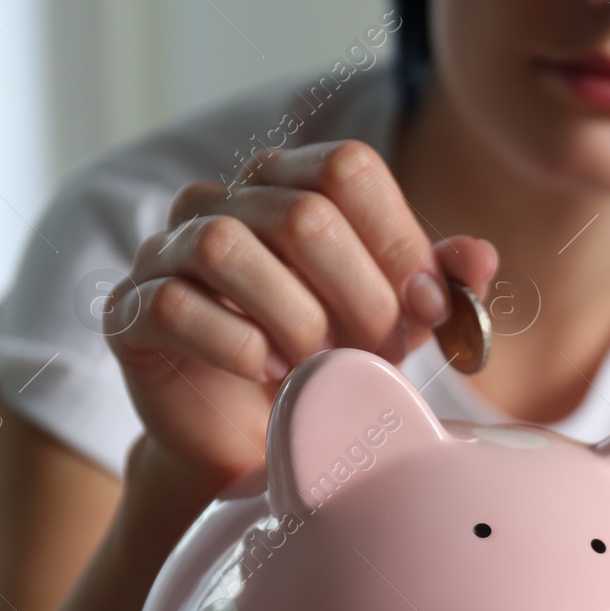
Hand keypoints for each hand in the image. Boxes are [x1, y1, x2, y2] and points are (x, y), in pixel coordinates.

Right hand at [106, 140, 497, 490]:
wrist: (252, 441)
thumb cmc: (327, 366)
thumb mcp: (398, 324)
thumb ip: (440, 284)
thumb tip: (480, 257)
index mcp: (289, 183)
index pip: (348, 170)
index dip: (397, 242)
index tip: (426, 310)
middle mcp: (222, 199)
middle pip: (300, 213)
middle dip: (357, 296)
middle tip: (374, 352)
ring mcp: (166, 249)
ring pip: (228, 247)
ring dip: (295, 319)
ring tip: (318, 366)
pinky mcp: (129, 309)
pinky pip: (174, 303)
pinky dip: (236, 344)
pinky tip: (268, 375)